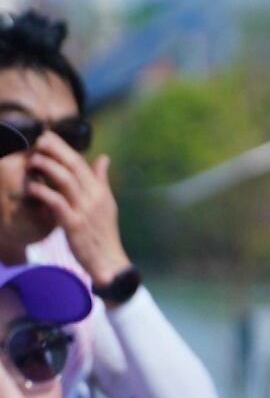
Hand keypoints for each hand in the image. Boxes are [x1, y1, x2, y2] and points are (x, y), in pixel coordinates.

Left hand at [27, 135, 131, 282]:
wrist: (109, 261)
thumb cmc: (103, 233)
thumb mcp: (106, 204)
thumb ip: (101, 180)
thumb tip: (103, 158)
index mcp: (100, 191)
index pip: (82, 162)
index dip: (63, 147)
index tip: (47, 137)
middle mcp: (94, 197)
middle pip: (73, 166)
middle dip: (54, 150)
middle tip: (37, 141)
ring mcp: (85, 210)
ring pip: (65, 180)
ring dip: (47, 167)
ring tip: (33, 160)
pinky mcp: (74, 224)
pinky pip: (57, 203)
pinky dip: (43, 192)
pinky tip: (32, 187)